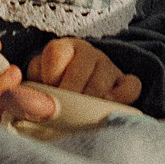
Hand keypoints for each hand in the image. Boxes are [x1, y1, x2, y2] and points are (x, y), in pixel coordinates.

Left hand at [26, 38, 142, 105]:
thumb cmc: (51, 91)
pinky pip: (132, 85)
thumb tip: (32, 103)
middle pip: (82, 69)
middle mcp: (87, 52)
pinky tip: (106, 109)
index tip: (48, 94)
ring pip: (104, 78)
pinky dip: (121, 98)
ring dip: (92, 100)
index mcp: (62, 48)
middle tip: (65, 110)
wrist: (72, 98)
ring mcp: (108, 65)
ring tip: (82, 114)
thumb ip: (34, 90)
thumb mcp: (37, 85)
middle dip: (71, 94)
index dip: (51, 77)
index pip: (56, 53)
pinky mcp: (125, 81)